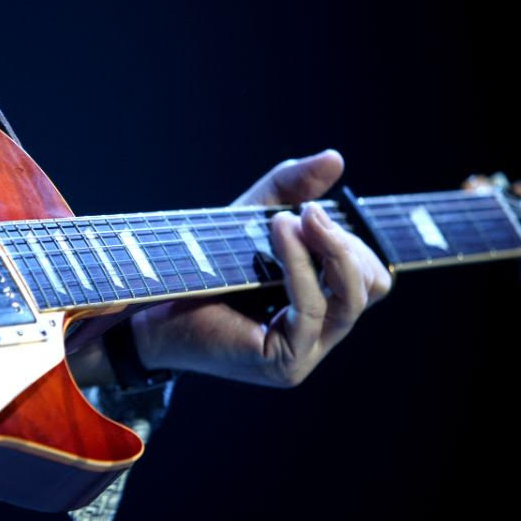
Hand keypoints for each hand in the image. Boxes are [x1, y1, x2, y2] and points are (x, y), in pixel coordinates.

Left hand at [131, 150, 391, 386]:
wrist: (148, 303)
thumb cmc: (200, 265)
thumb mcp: (251, 217)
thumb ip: (291, 188)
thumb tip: (335, 158)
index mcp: (321, 303)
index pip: (371, 273)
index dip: (352, 239)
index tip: (314, 210)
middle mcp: (320, 333)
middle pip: (372, 284)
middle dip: (344, 241)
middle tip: (309, 212)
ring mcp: (305, 352)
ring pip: (351, 296)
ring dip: (329, 248)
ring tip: (290, 218)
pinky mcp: (284, 362)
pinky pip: (312, 308)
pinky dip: (299, 265)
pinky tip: (280, 232)